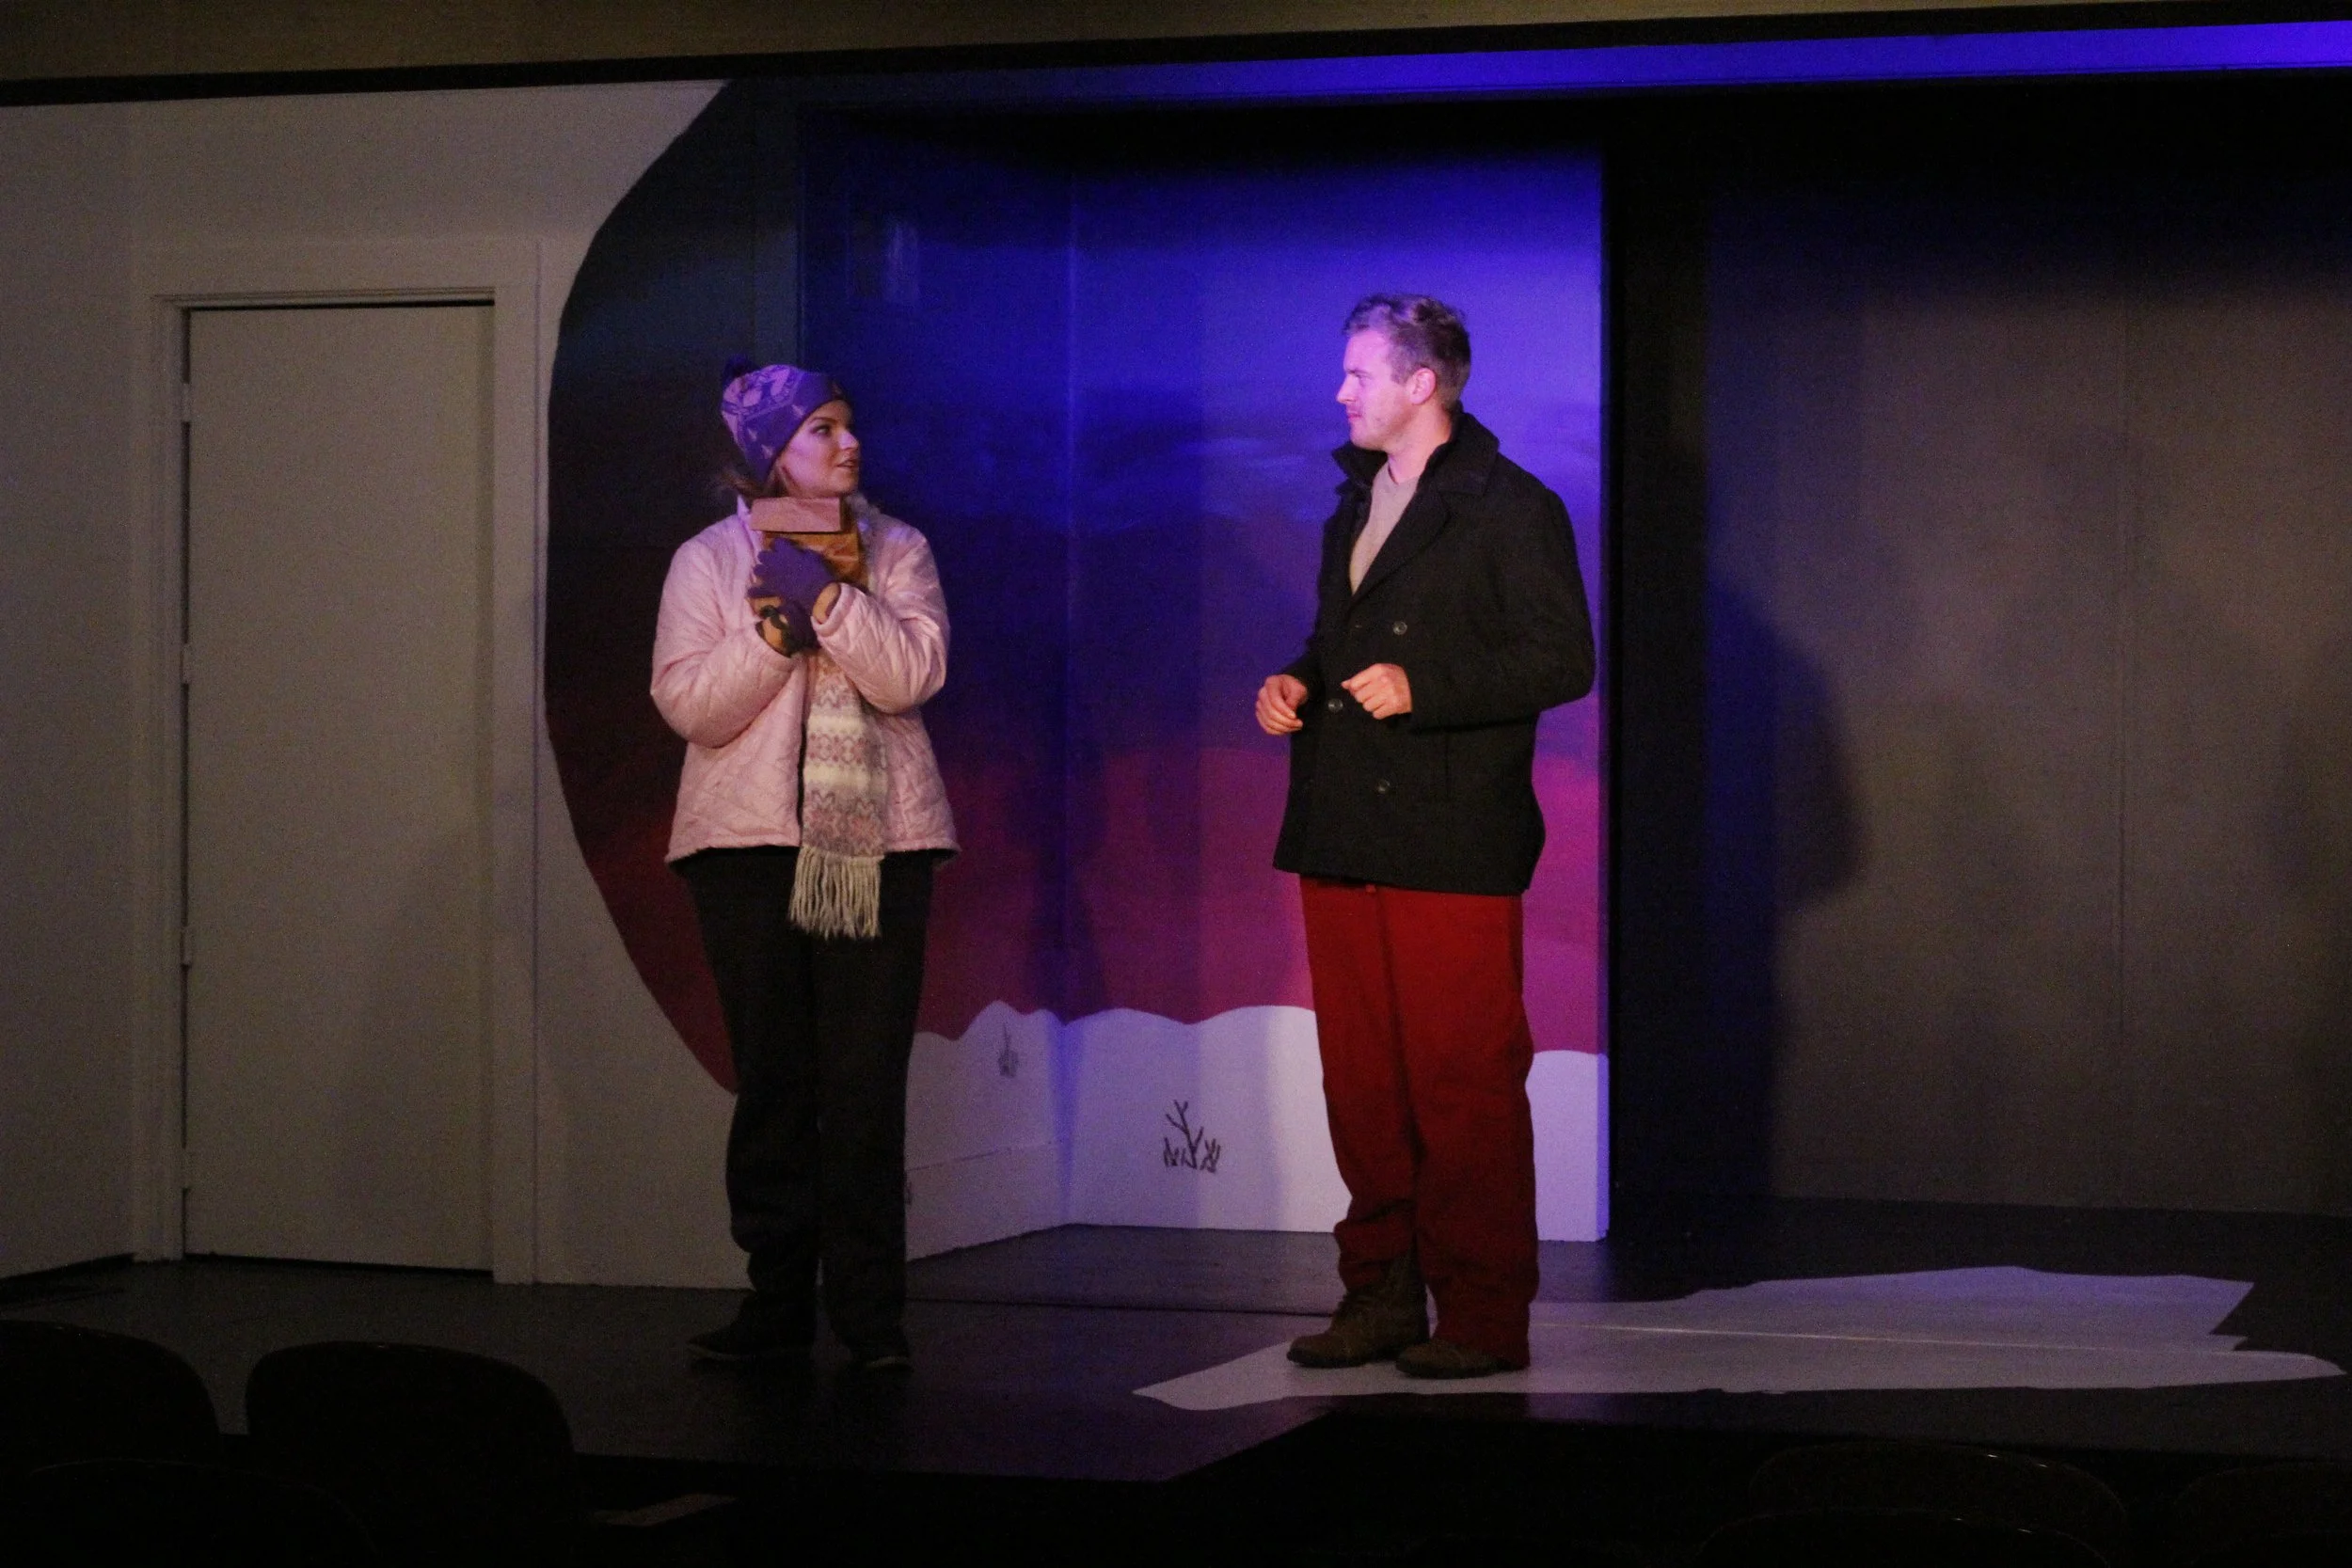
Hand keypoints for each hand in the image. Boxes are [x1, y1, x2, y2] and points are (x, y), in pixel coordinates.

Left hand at [749, 535, 836, 651]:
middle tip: (773, 561)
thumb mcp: (814, 557)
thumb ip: (803, 553)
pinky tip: (751, 593)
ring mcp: (771, 576)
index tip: (784, 546)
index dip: (780, 544)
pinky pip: (758, 590)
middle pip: (763, 555)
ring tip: (764, 574)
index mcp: (786, 551)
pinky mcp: (771, 589)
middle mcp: (774, 561)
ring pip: (758, 570)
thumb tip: (800, 553)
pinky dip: (755, 592)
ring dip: (761, 571)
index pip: (777, 542)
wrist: (815, 592)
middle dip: (767, 557)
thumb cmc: (818, 573)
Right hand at [1256, 674, 1308, 735]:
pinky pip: (1267, 728)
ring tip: (1297, 726)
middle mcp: (1262, 694)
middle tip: (1299, 724)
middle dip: (1286, 721)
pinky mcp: (1261, 716)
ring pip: (1269, 722)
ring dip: (1284, 728)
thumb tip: (1290, 713)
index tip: (1295, 717)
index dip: (1284, 710)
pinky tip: (1289, 729)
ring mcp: (1260, 705)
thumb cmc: (1295, 689)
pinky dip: (1279, 731)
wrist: (1292, 692)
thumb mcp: (1299, 690)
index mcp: (1271, 683)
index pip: (1274, 700)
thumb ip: (1294, 700)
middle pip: (1270, 713)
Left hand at [1342, 663, 1411, 719]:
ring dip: (1372, 706)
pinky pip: (1376, 714)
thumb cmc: (1397, 677)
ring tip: (1381, 701)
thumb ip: (1362, 677)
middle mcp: (1383, 681)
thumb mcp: (1381, 671)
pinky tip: (1386, 707)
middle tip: (1374, 696)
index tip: (1361, 690)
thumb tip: (1344, 685)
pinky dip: (1379, 712)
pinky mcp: (1394, 706)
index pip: (1355, 683)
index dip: (1355, 689)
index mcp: (1378, 670)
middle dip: (1364, 698)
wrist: (1420, 686)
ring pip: (1367, 706)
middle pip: (1359, 697)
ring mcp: (1389, 694)